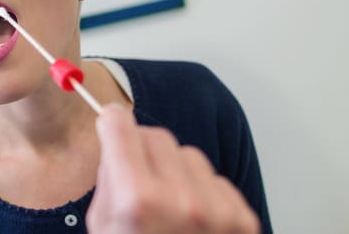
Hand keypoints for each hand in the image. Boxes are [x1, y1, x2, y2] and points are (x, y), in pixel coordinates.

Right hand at [87, 104, 258, 233]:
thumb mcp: (104, 227)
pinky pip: (217, 181)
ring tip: (169, 207)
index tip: (112, 125)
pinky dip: (204, 193)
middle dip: (142, 149)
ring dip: (176, 171)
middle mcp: (181, 201)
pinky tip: (192, 222)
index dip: (113, 125)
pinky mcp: (244, 221)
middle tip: (137, 175)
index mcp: (137, 201)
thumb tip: (117, 143)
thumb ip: (111, 181)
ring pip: (190, 155)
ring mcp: (218, 211)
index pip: (122, 127)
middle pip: (157, 136)